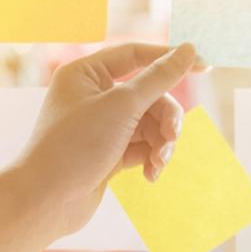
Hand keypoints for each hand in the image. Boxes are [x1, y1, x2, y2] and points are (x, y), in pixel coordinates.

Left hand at [16, 43, 196, 236]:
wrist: (45, 202)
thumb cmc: (75, 146)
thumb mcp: (123, 107)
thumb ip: (160, 78)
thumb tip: (189, 50)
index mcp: (86, 74)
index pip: (137, 55)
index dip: (171, 60)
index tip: (205, 67)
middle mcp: (93, 95)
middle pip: (149, 95)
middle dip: (166, 118)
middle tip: (172, 137)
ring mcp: (102, 125)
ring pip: (150, 123)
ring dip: (161, 142)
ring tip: (159, 162)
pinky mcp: (109, 151)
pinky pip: (142, 145)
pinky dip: (151, 157)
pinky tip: (151, 174)